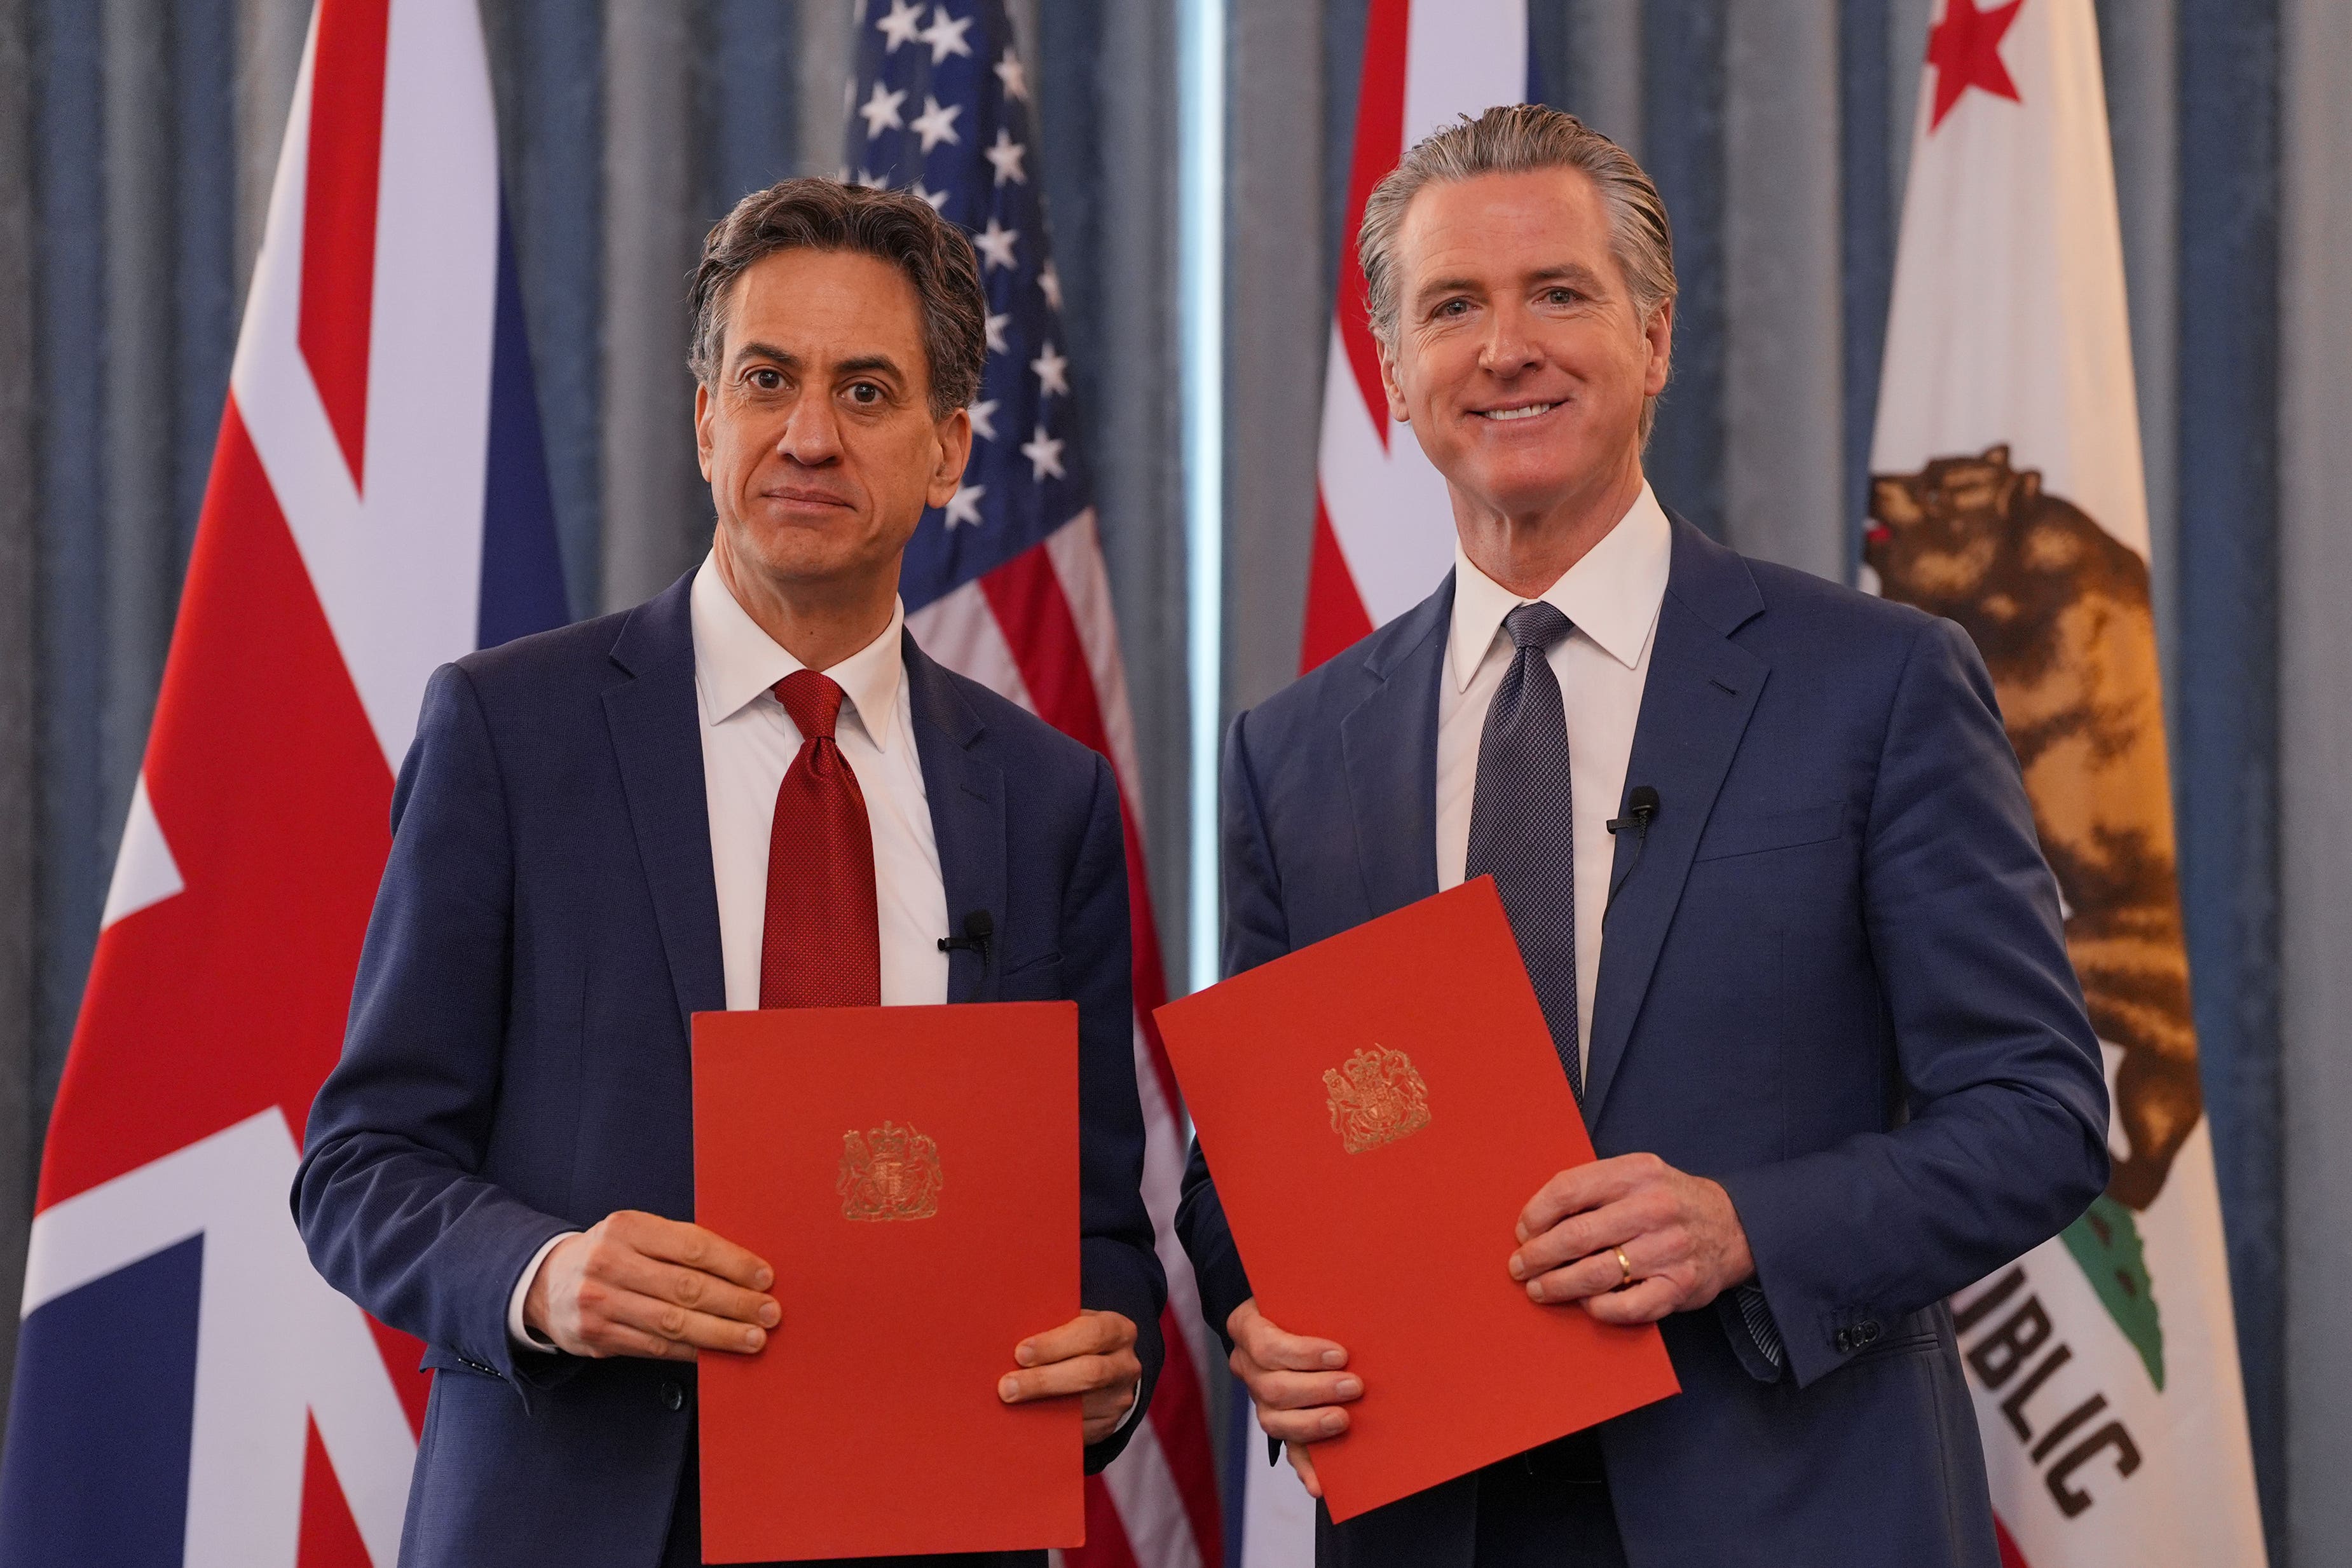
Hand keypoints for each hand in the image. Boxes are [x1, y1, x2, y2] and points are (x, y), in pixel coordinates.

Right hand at [523, 1210, 777, 1360]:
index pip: (692, 1246)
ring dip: (720, 1333)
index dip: (734, 1263)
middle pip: (686, 1287)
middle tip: (770, 1313)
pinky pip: (655, 1347)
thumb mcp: (637, 1233)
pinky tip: (717, 1352)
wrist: (546, 1282)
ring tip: (754, 1338)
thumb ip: (680, 1246)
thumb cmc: (611, 1253)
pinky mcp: (597, 1337)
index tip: (765, 1277)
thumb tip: (744, 1270)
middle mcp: (610, 1262)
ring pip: (673, 1323)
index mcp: (627, 1227)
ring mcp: (600, 1302)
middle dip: (735, 1303)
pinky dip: (691, 1351)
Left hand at [998, 1310, 1142, 1444]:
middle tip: (1007, 1387)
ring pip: (1082, 1407)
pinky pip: (1078, 1431)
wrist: (1106, 1369)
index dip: (1054, 1344)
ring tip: (1010, 1405)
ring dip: (1042, 1407)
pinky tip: (1026, 1421)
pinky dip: (1050, 1426)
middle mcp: (1126, 1365)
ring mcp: (1120, 1398)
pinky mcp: (1109, 1424)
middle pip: (1089, 1374)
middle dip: (1044, 1381)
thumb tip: (1009, 1342)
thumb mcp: (1072, 1324)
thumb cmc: (1076, 1341)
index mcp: (1118, 1330)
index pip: (1091, 1334)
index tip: (1020, 1353)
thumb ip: (1051, 1328)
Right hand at [1226, 1297, 1358, 1500]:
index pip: (1268, 1346)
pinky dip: (1303, 1467)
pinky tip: (1320, 1484)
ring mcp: (1258, 1397)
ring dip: (1312, 1424)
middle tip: (1354, 1386)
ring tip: (1344, 1420)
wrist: (1280, 1315)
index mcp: (1247, 1328)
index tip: (1341, 1354)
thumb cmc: (1298, 1303)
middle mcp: (1246, 1366)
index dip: (1304, 1354)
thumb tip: (1365, 1300)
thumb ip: (1319, 1302)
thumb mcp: (1301, 1293)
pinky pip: (1286, 1449)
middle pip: (1273, 1388)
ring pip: (1273, 1421)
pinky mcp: (1276, 1421)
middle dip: (1317, 1390)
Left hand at [1508, 1153, 1753, 1323]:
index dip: (1536, 1214)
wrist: (1735, 1227)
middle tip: (1519, 1267)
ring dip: (1558, 1285)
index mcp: (1635, 1173)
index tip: (1522, 1232)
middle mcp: (1653, 1208)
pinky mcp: (1679, 1286)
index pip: (1568, 1189)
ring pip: (1596, 1274)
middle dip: (1538, 1255)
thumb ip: (1594, 1187)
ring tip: (1539, 1289)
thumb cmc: (1669, 1201)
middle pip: (1576, 1235)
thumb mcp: (1637, 1175)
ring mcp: (1668, 1249)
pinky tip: (1586, 1304)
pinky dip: (1599, 1309)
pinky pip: (1627, 1307)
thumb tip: (1536, 1220)